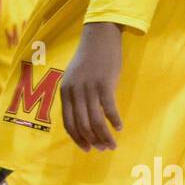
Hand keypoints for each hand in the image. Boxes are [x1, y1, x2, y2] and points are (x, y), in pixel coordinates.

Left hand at [60, 22, 122, 150]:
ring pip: (96, 120)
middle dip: (93, 141)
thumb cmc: (88, 58)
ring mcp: (89, 88)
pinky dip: (115, 121)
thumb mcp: (74, 78)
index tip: (87, 149)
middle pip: (82, 125)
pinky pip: (109, 109)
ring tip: (112, 144)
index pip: (68, 123)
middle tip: (103, 149)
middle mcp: (74, 92)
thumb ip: (75, 96)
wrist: (99, 36)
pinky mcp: (104, 83)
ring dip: (105, 136)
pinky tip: (119, 127)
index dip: (77, 139)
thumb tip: (83, 119)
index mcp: (65, 91)